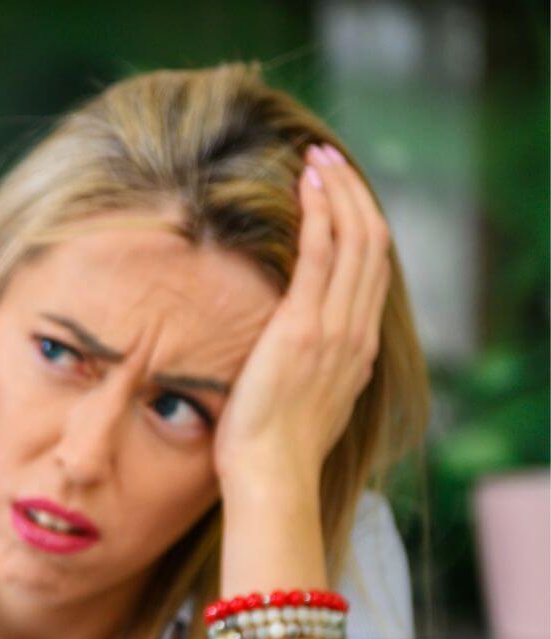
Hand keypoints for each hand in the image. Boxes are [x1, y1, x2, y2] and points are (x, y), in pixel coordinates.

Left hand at [213, 143, 391, 483]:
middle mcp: (356, 332)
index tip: (339, 195)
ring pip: (354, 239)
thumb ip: (309, 370)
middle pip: (372, 244)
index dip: (360, 224)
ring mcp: (335, 328)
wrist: (271, 476)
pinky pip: (321, 255)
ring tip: (317, 158)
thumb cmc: (272, 450)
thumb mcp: (304, 402)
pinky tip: (307, 185)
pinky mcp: (303, 326)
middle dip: (353, 194)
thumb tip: (289, 354)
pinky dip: (320, 213)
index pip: (371, 271)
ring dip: (338, 191)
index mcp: (358, 350)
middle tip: (328, 160)